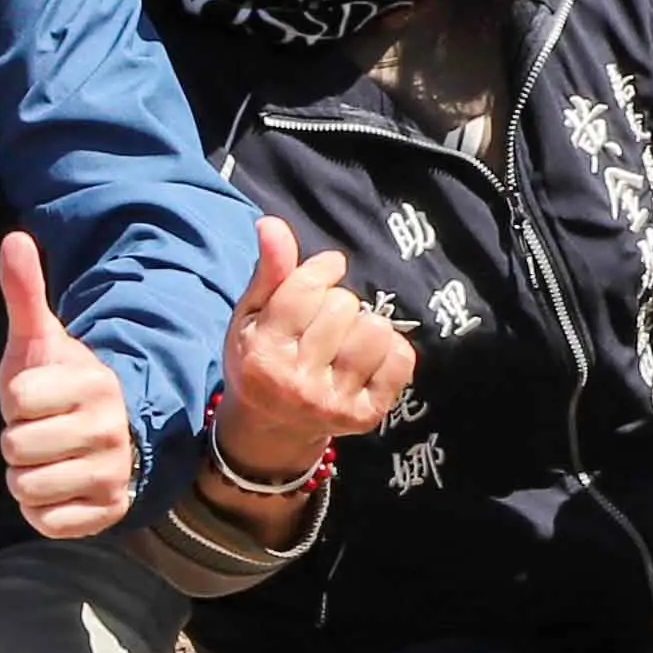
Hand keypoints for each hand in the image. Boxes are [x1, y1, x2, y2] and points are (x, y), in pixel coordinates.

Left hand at [0, 234, 136, 538]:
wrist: (109, 435)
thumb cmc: (61, 386)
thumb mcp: (40, 340)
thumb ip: (24, 293)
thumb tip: (14, 237)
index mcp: (94, 383)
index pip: (18, 399)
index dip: (17, 400)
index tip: (39, 397)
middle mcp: (109, 430)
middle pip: (16, 446)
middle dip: (17, 440)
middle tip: (42, 431)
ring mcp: (111, 474)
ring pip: (26, 486)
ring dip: (25, 476)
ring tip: (49, 458)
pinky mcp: (106, 513)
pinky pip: (46, 521)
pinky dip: (41, 510)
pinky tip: (59, 488)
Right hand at [212, 217, 413, 479]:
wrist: (272, 428)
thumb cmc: (262, 358)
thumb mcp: (252, 316)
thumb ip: (269, 271)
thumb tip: (272, 223)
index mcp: (262, 353)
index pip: (306, 289)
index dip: (322, 269)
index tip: (326, 271)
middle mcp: (296, 382)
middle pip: (343, 305)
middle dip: (337, 302)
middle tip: (323, 322)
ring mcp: (333, 402)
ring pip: (375, 329)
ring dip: (364, 326)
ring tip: (345, 341)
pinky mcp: (365, 416)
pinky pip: (401, 358)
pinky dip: (390, 350)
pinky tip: (367, 358)